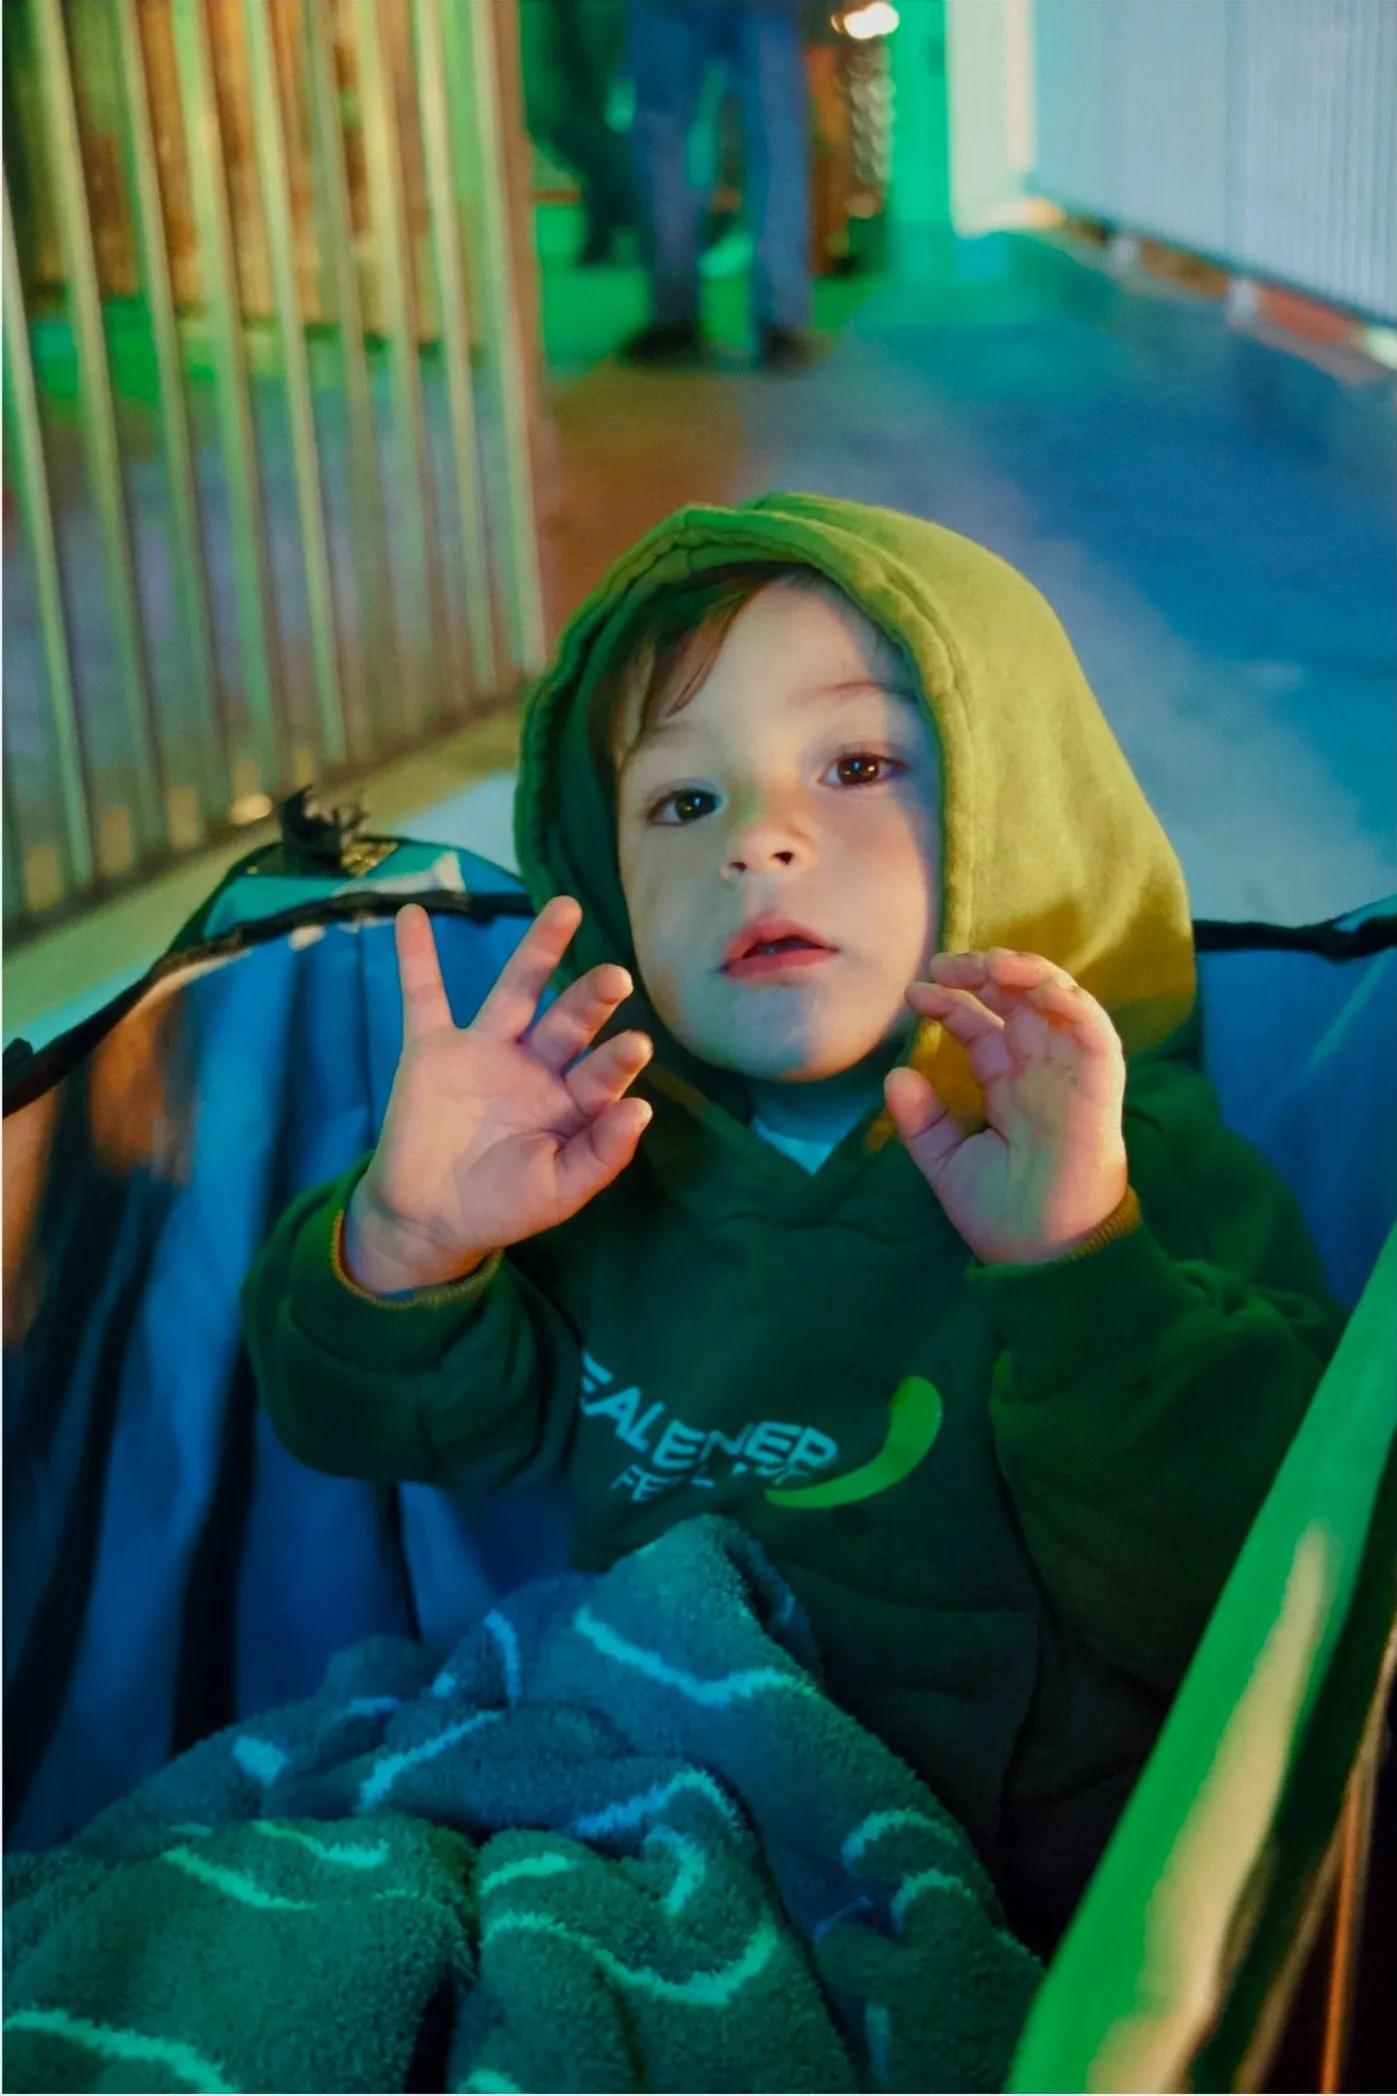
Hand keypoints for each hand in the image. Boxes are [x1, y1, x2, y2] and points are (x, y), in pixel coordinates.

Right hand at [344, 898, 652, 1294]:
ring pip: (516, 991)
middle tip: (616, 976)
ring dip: (539, 949)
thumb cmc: (502, 1206)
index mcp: (572, 1101)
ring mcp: (485, 1051)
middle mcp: (535, 1066)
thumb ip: (601, 1155)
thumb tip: (642, 1109)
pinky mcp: (432, 1050)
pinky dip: (416, 957)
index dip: (618, 1061)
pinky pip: (423, 996)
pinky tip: (412, 914)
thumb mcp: (558, 1192)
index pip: (601, 1075)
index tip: (639, 1045)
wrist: (428, 1219)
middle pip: (569, 1022)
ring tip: (566, 908)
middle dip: (591, 998)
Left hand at [884, 949, 1128, 1265]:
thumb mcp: (947, 1164)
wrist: (1042, 1255)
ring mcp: (1071, 1075)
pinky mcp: (1100, 1087)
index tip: (913, 993)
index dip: (950, 1004)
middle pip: (1017, 1001)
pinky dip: (1074, 1004)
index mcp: (1009, 1085)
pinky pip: (1095, 1033)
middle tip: (944, 964)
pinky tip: (1040, 989)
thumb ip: (921, 1122)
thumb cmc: (1002, 1215)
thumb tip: (894, 1075)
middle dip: (984, 973)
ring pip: (1059, 1002)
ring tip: (991, 963)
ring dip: (1029, 973)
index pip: (980, 1027)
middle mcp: (1040, 1071)